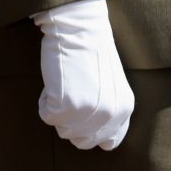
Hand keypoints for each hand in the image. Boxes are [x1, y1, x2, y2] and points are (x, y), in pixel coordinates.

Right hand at [33, 0, 133, 149]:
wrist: (79, 28)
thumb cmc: (92, 52)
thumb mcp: (112, 86)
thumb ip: (108, 112)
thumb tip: (96, 140)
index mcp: (124, 110)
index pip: (108, 142)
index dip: (91, 132)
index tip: (83, 115)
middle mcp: (108, 115)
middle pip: (81, 140)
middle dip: (72, 121)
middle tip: (71, 94)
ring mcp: (86, 112)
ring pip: (62, 129)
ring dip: (59, 109)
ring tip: (66, 83)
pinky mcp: (64, 106)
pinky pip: (46, 115)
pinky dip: (46, 99)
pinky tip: (56, 80)